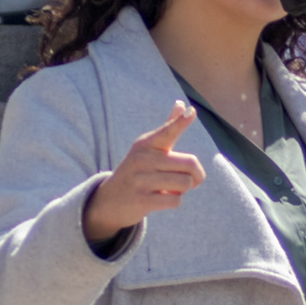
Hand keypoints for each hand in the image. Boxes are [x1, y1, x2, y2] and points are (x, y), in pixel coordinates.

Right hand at [82, 100, 202, 246]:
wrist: (109, 199)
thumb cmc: (138, 170)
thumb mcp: (148, 147)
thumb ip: (168, 127)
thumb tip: (181, 103)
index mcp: (146, 143)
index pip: (168, 131)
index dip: (181, 122)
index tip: (191, 112)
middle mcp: (143, 159)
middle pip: (191, 164)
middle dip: (196, 175)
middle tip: (187, 179)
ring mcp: (141, 180)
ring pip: (185, 183)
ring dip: (183, 190)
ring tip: (169, 188)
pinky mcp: (142, 200)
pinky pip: (176, 200)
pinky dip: (174, 201)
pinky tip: (161, 198)